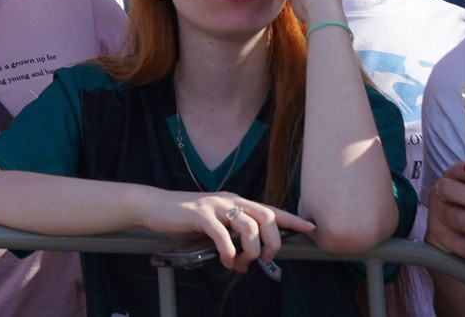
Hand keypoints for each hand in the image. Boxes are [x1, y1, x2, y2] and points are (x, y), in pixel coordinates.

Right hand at [142, 190, 311, 270]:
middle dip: (272, 242)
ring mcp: (215, 205)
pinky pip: (223, 235)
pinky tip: (225, 261)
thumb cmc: (185, 221)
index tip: (310, 228)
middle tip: (264, 259)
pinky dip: (229, 252)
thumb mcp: (214, 230)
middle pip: (267, 216)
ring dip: (250, 250)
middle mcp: (230, 200)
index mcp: (236, 202)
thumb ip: (231, 242)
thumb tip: (243, 264)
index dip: (291, 219)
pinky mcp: (200, 214)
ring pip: (249, 226)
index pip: (270, 209)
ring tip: (240, 262)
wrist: (155, 207)